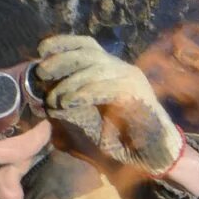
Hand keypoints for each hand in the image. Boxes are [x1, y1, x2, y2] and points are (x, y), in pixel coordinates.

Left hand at [32, 34, 192, 180]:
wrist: (157, 155)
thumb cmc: (124, 138)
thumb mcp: (92, 115)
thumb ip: (74, 101)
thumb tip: (46, 93)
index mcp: (113, 70)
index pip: (87, 45)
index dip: (63, 43)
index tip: (41, 49)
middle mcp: (124, 70)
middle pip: (89, 52)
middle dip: (61, 60)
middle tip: (41, 74)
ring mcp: (133, 81)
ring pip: (97, 68)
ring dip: (70, 82)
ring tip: (55, 99)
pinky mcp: (138, 96)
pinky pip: (108, 88)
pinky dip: (85, 94)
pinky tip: (70, 102)